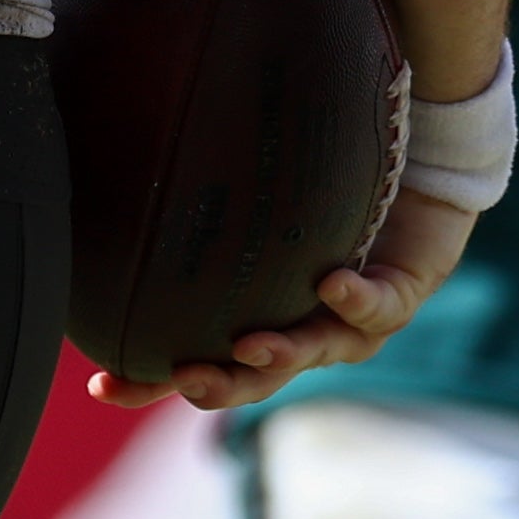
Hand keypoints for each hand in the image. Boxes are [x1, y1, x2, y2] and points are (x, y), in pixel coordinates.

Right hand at [85, 190, 478, 414]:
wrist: (419, 167)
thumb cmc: (327, 177)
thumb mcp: (254, 187)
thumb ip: (201, 177)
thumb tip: (119, 133)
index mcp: (255, 316)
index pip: (194, 358)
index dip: (148, 379)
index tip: (99, 385)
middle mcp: (302, 328)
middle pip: (254, 376)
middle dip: (218, 385)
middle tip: (183, 376)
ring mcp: (351, 320)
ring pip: (315, 350)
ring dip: (282, 352)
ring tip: (251, 343)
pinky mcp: (399, 295)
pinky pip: (377, 306)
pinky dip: (354, 300)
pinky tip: (330, 282)